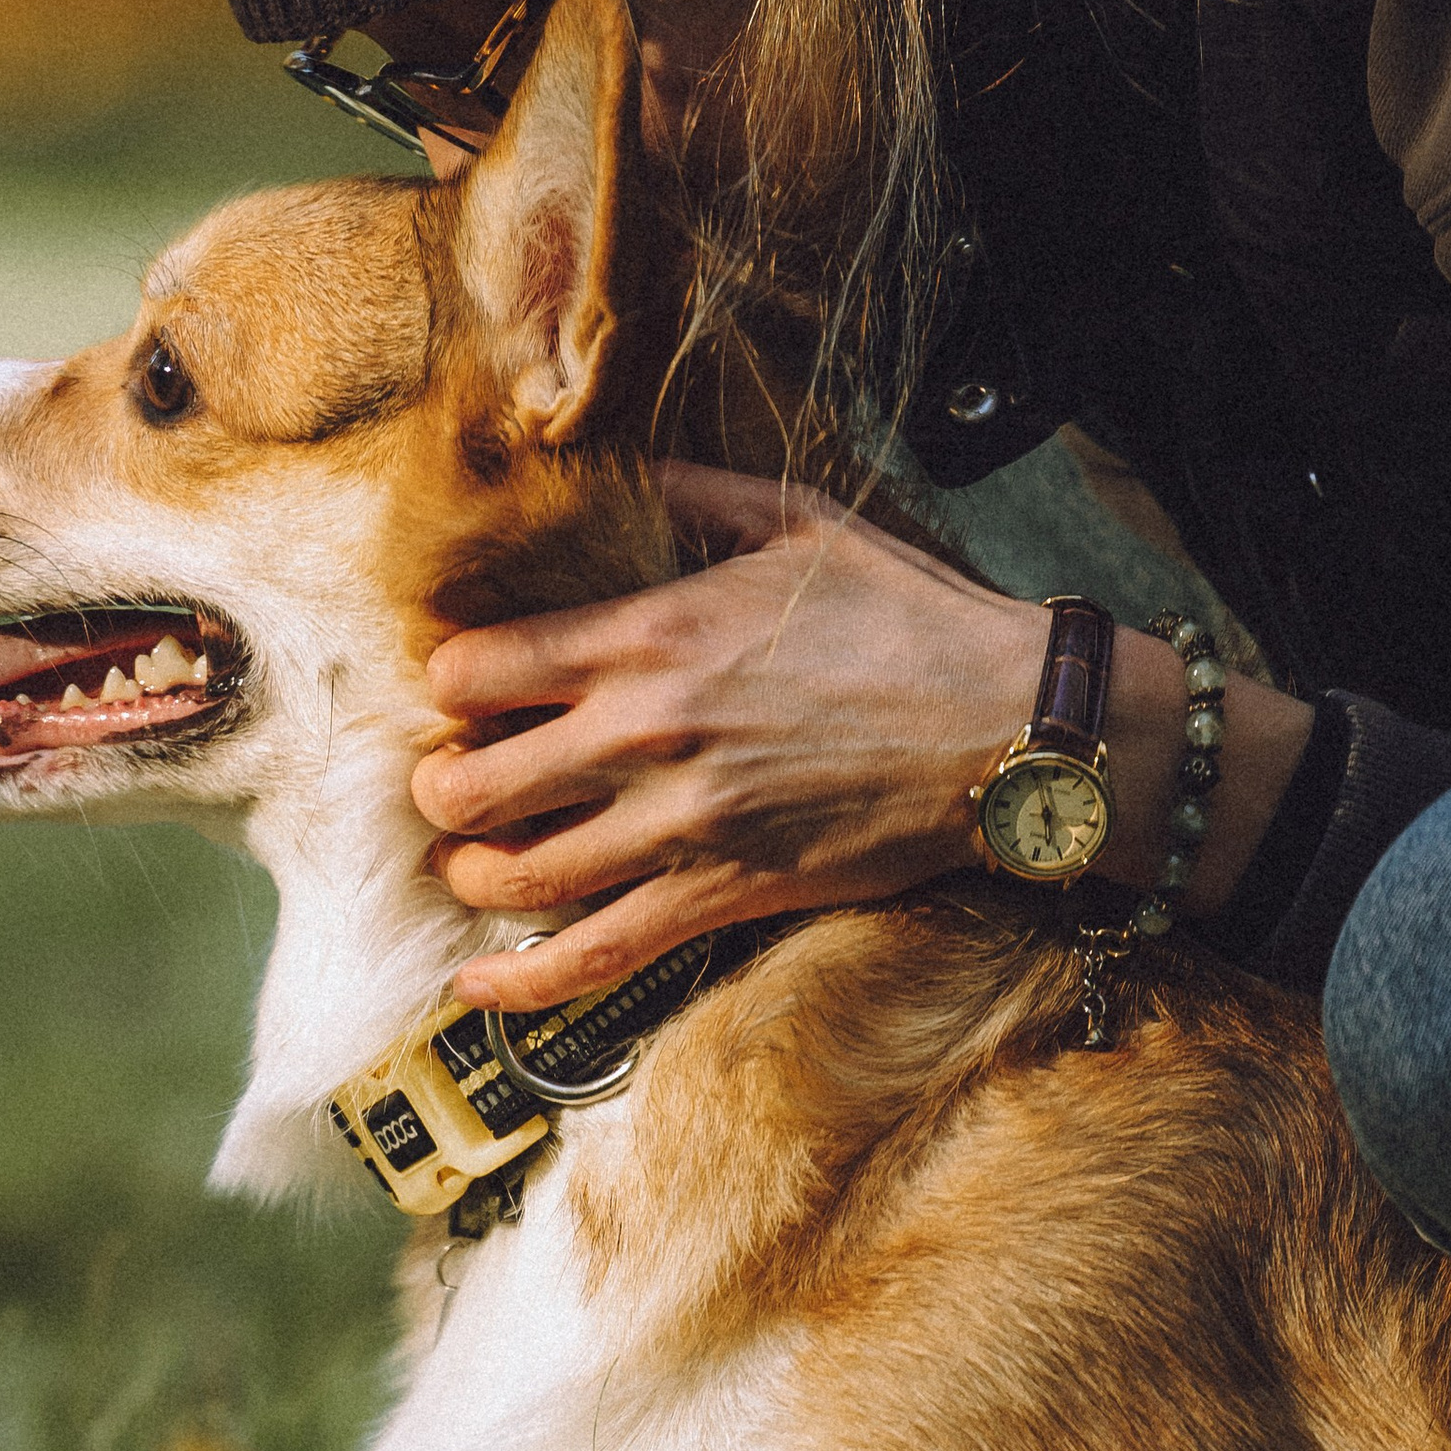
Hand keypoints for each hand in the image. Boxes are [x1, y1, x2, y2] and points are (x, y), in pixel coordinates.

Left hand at [416, 465, 1045, 1006]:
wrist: (1009, 726)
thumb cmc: (909, 617)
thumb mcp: (796, 519)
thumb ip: (686, 493)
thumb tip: (606, 467)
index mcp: (648, 636)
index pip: (471, 672)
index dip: (447, 682)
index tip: (466, 687)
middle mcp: (642, 736)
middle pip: (466, 785)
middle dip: (442, 785)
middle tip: (461, 776)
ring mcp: (677, 828)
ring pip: (511, 875)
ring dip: (472, 868)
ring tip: (477, 853)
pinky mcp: (720, 898)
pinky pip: (593, 957)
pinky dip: (519, 981)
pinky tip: (473, 982)